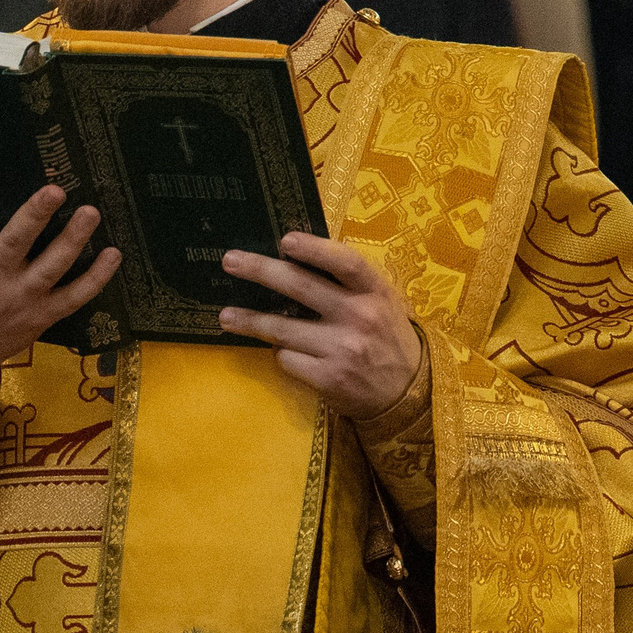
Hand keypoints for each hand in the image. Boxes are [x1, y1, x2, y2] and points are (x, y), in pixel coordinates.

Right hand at [0, 153, 121, 383]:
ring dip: (74, 240)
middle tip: (56, 189)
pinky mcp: (43, 316)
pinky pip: (75, 296)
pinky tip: (114, 253)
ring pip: (53, 267)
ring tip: (92, 212)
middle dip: (36, 216)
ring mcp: (21, 299)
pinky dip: (97, 278)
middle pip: (17, 243)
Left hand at [219, 233, 422, 419]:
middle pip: (302, 287)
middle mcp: (359, 317)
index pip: (345, 262)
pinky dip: (281, 354)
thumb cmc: (387, 336)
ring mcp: (342, 349)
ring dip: (249, 320)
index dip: (314, 248)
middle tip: (230, 261)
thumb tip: (299, 257)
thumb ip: (350, 283)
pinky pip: (287, 359)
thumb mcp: (382, 302)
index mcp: (375, 292)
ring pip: (282, 329)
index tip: (285, 240)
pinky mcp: (328, 379)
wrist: (407, 391)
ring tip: (225, 316)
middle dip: (261, 271)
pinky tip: (283, 351)